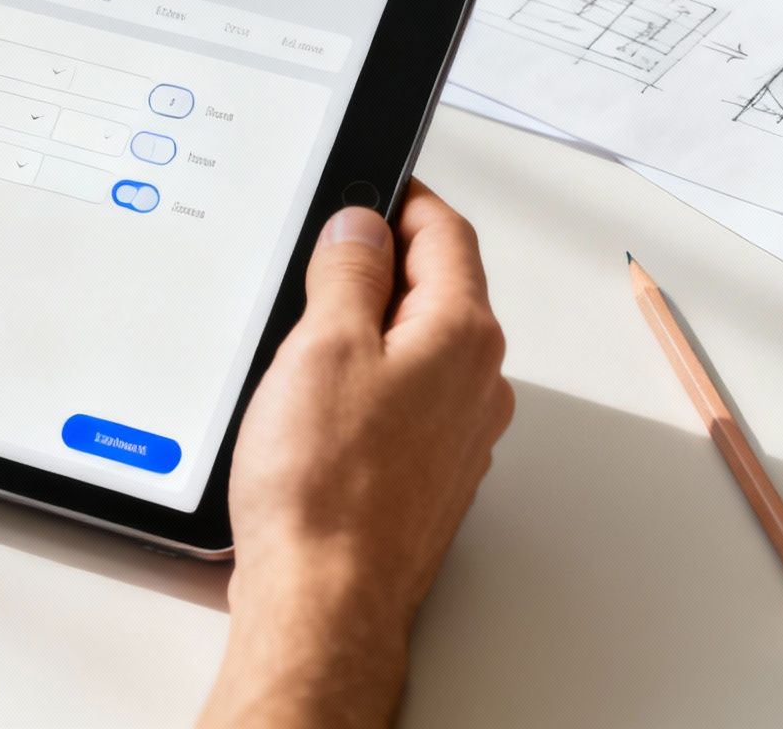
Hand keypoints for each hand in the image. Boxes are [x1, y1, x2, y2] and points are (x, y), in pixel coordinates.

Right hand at [198, 182, 512, 728]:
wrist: (325, 598)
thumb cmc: (325, 485)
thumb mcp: (322, 344)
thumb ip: (349, 272)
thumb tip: (362, 225)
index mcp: (461, 334)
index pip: (447, 233)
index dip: (403, 198)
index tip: (369, 185)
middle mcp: (477, 383)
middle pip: (438, 290)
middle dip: (381, 264)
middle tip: (319, 256)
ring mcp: (459, 435)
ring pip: (420, 349)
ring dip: (371, 328)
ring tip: (305, 336)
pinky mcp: (429, 476)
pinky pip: (405, 402)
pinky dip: (368, 384)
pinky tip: (316, 404)